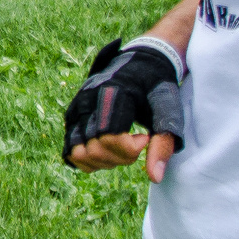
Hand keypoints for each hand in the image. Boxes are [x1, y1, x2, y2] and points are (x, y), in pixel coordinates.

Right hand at [63, 40, 186, 180]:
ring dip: (103, 161)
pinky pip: (70, 150)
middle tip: (138, 144)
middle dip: (120, 157)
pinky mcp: (72, 115)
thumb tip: (155, 178)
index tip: (146, 137)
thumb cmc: (157, 86)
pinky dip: (88, 159)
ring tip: (121, 148)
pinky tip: (109, 150)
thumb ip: (163, 143)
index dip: (132, 148)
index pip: (110, 138)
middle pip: (94, 149)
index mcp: (111, 93)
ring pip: (78, 153)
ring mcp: (76, 107)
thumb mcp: (169, 110)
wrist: (142, 61)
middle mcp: (87, 99)